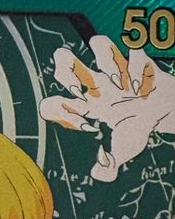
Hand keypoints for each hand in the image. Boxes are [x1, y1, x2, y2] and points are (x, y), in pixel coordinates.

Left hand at [40, 37, 174, 180]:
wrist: (165, 109)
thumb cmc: (136, 126)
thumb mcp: (124, 148)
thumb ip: (110, 164)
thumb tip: (99, 174)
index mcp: (85, 105)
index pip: (55, 102)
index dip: (56, 109)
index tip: (78, 121)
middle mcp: (94, 83)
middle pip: (66, 63)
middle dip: (65, 64)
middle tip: (77, 80)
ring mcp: (115, 68)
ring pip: (98, 44)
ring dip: (107, 60)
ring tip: (120, 84)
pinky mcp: (137, 60)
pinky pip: (134, 54)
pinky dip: (139, 70)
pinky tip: (143, 88)